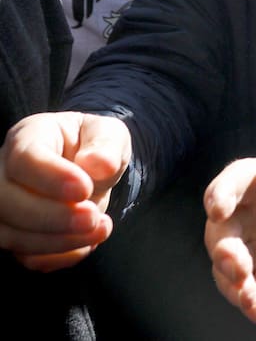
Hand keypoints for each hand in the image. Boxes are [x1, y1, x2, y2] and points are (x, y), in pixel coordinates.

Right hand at [0, 111, 130, 270]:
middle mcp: (4, 172)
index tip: (85, 189)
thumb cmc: (94, 146)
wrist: (91, 169)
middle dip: (51, 217)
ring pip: (10, 234)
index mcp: (28, 137)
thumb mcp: (109, 134)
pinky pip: (25, 257)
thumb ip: (106, 144)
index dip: (51, 178)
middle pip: (4, 201)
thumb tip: (99, 164)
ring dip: (58, 241)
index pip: (23, 160)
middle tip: (93, 217)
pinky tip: (88, 243)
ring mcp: (5, 207)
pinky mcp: (16, 235)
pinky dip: (58, 257)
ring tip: (100, 229)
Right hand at [204, 86, 255, 327]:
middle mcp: (238, 216)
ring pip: (229, 272)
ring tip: (255, 299)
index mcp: (249, 180)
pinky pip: (253, 293)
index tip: (216, 206)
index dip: (221, 195)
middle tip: (233, 264)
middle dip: (223, 251)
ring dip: (238, 287)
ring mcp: (246, 248)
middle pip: (219, 235)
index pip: (228, 185)